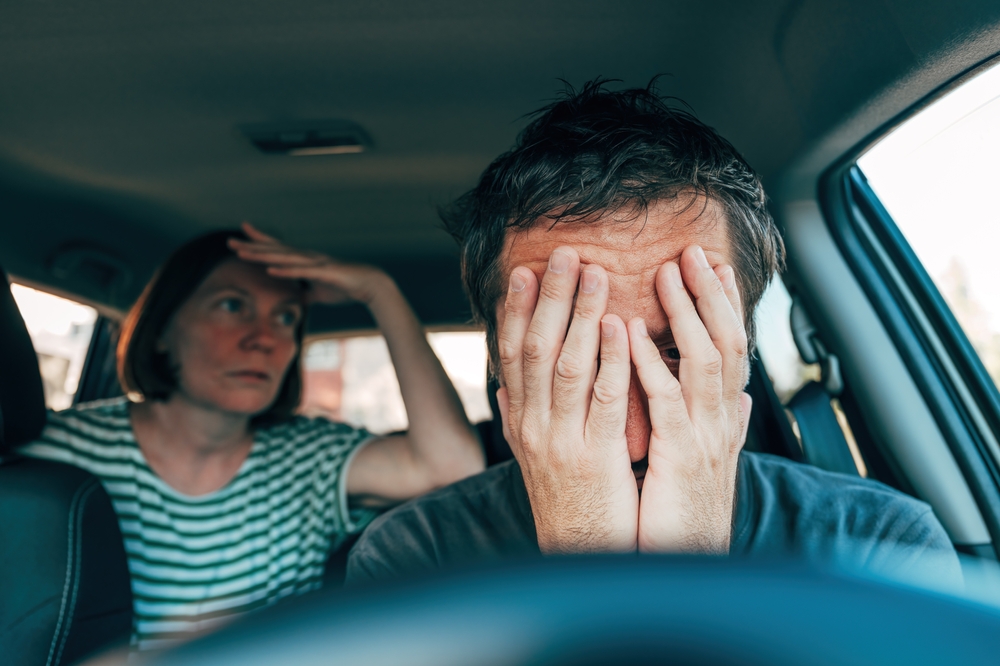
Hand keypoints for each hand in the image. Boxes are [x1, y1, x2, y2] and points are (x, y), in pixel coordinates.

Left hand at [228, 222, 392, 305]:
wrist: (370, 285)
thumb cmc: (346, 287)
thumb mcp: (320, 293)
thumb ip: (306, 294)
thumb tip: (296, 299)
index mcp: (305, 261)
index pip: (277, 249)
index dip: (259, 241)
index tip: (241, 234)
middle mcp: (307, 257)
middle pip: (274, 250)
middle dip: (252, 245)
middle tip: (230, 240)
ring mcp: (314, 263)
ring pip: (283, 258)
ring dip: (262, 256)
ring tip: (243, 253)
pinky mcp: (323, 272)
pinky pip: (301, 272)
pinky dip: (285, 271)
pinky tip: (271, 269)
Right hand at [497, 246, 638, 553]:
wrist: (578, 560)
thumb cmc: (566, 504)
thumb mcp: (533, 460)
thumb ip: (520, 419)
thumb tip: (503, 385)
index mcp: (521, 423)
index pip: (512, 356)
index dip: (516, 312)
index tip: (521, 273)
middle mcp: (534, 427)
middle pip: (537, 349)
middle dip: (549, 298)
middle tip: (563, 255)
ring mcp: (562, 441)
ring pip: (567, 365)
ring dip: (580, 315)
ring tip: (594, 274)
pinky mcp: (595, 458)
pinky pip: (604, 400)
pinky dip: (610, 360)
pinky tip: (618, 327)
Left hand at [629, 245, 751, 553]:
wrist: (687, 566)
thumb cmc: (690, 514)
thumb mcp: (709, 463)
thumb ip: (725, 426)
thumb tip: (743, 399)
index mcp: (723, 420)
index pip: (731, 349)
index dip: (725, 305)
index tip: (713, 265)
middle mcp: (722, 422)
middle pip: (727, 343)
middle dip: (710, 293)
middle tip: (692, 250)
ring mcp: (705, 438)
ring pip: (704, 361)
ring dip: (685, 313)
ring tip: (668, 273)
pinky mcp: (681, 458)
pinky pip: (666, 402)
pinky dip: (650, 363)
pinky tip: (631, 334)